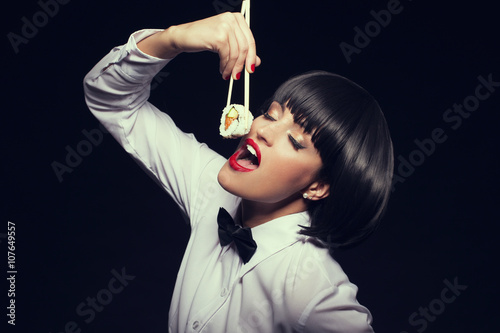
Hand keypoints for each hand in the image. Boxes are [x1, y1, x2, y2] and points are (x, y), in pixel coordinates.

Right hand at [141, 13, 260, 79]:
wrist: (183, 36)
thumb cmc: (203, 37)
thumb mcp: (226, 43)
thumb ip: (241, 50)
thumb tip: (256, 62)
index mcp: (237, 18)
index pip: (250, 40)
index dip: (251, 56)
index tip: (251, 68)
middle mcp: (232, 19)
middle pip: (245, 47)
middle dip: (242, 64)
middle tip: (238, 75)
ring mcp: (226, 26)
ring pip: (236, 53)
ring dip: (232, 67)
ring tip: (227, 74)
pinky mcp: (219, 36)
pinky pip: (227, 56)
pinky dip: (225, 66)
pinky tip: (222, 70)